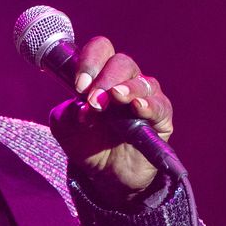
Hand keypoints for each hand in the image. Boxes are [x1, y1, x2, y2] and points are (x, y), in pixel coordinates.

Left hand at [47, 35, 173, 209]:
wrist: (106, 175)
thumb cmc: (87, 143)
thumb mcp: (65, 128)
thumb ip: (65, 112)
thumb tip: (79, 107)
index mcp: (101, 75)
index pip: (101, 50)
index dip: (90, 61)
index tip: (79, 85)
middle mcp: (126, 81)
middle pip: (122, 63)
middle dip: (105, 79)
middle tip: (93, 100)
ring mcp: (146, 98)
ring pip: (142, 82)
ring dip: (124, 89)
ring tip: (113, 98)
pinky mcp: (161, 119)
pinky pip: (160, 105)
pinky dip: (148, 105)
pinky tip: (137, 107)